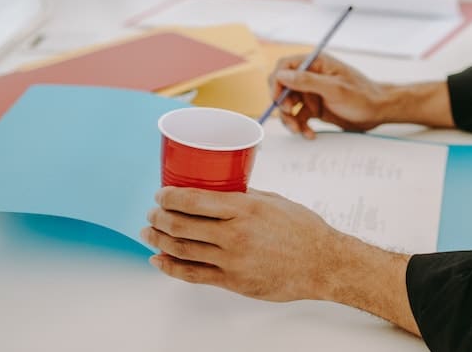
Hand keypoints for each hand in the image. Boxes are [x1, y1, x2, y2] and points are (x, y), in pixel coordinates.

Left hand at [144, 187, 332, 301]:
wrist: (322, 263)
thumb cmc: (303, 229)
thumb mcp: (274, 201)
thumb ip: (245, 196)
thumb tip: (220, 191)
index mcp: (245, 208)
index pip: (195, 200)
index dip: (171, 197)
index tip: (161, 194)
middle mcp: (235, 234)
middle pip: (182, 225)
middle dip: (160, 217)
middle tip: (152, 212)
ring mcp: (231, 260)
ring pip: (182, 249)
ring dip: (159, 240)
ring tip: (149, 233)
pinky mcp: (232, 281)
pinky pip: (192, 275)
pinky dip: (171, 267)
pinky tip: (159, 260)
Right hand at [269, 53, 389, 136]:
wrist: (378, 112)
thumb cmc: (362, 96)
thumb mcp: (334, 89)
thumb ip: (307, 81)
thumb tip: (281, 75)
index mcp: (316, 63)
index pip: (285, 66)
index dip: (277, 82)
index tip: (278, 99)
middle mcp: (311, 76)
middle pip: (282, 87)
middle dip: (282, 104)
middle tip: (290, 115)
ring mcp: (312, 93)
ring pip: (288, 105)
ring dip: (290, 119)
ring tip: (299, 130)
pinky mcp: (315, 108)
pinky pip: (299, 117)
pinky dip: (301, 126)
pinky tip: (310, 134)